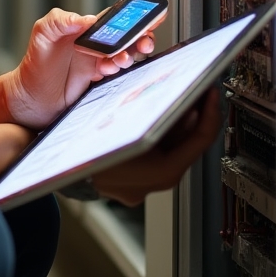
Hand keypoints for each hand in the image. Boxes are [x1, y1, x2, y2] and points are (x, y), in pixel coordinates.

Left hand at [2, 8, 155, 128]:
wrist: (30, 99)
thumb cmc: (34, 64)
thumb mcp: (41, 35)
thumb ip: (58, 21)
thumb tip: (85, 19)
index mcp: (84, 29)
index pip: (113, 18)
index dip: (132, 16)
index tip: (145, 18)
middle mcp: (94, 45)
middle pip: (126, 38)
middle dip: (140, 38)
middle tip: (143, 42)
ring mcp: (98, 64)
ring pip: (125, 56)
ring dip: (129, 56)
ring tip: (121, 59)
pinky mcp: (100, 82)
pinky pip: (118, 75)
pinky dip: (119, 72)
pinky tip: (109, 71)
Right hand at [92, 88, 221, 205]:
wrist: (63, 173)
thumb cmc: (89, 148)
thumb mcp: (124, 116)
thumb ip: (155, 107)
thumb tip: (177, 90)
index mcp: (163, 171)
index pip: (201, 138)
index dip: (210, 111)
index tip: (212, 92)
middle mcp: (158, 181)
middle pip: (188, 144)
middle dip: (194, 115)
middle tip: (199, 91)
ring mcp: (146, 186)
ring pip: (173, 150)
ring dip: (178, 124)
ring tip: (179, 99)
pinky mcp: (134, 184)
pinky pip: (155, 157)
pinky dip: (159, 137)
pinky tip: (155, 117)